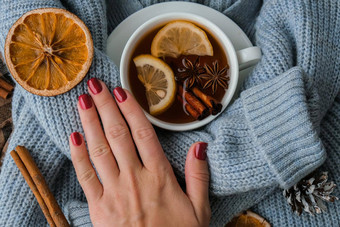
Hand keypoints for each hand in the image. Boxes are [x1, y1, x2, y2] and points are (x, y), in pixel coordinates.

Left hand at [69, 78, 210, 226]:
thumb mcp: (199, 209)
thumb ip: (199, 176)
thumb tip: (201, 145)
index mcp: (160, 177)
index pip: (143, 134)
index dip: (131, 110)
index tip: (121, 91)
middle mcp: (134, 179)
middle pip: (118, 135)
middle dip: (105, 107)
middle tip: (95, 86)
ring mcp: (113, 193)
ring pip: (99, 150)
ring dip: (89, 123)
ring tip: (82, 101)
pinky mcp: (98, 208)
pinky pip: (86, 176)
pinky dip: (78, 155)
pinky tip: (74, 137)